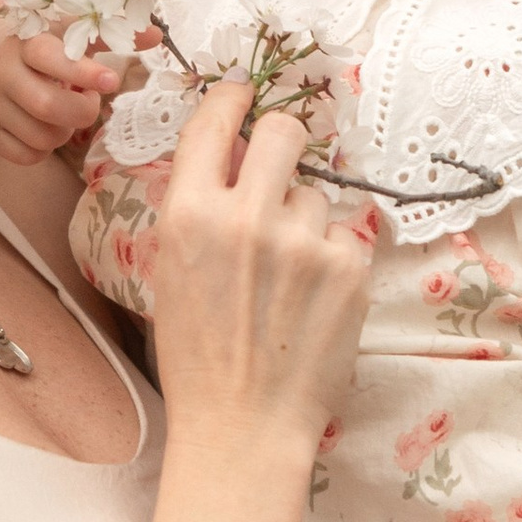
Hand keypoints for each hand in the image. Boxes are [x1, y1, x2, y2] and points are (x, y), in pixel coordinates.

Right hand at [0, 22, 125, 163]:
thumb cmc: (40, 48)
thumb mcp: (69, 33)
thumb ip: (111, 35)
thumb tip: (157, 37)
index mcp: (26, 40)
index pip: (52, 58)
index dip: (84, 73)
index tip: (112, 81)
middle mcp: (0, 70)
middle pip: (47, 106)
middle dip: (81, 112)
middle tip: (87, 101)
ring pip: (41, 137)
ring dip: (64, 132)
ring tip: (61, 112)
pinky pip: (27, 156)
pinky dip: (44, 149)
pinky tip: (42, 126)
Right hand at [148, 86, 370, 453]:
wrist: (242, 426)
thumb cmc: (198, 356)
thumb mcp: (173, 271)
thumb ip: (200, 209)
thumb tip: (233, 157)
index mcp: (189, 214)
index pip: (215, 121)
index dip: (231, 99)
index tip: (241, 96)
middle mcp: (247, 216)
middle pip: (283, 130)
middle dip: (282, 141)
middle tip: (279, 168)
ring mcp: (304, 241)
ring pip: (316, 194)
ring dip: (305, 221)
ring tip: (286, 278)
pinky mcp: (348, 268)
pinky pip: (344, 237)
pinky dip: (331, 261)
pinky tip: (310, 302)